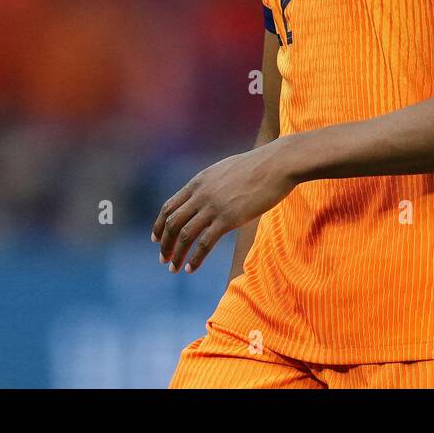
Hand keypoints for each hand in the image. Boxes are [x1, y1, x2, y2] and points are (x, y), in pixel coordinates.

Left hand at [151, 139, 299, 273]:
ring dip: (176, 254)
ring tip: (174, 268)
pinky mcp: (228, 218)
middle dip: (164, 243)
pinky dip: (195, 258)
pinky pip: (204, 243)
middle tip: (163, 258)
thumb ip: (214, 183)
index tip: (156, 239)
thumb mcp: (226, 170)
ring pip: (185, 235)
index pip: (169, 206)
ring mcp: (214, 206)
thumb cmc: (258, 166)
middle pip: (172, 223)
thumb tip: (212, 193)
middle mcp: (201, 194)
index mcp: (199, 182)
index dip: (159, 225)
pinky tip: (191, 268)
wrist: (277, 164)